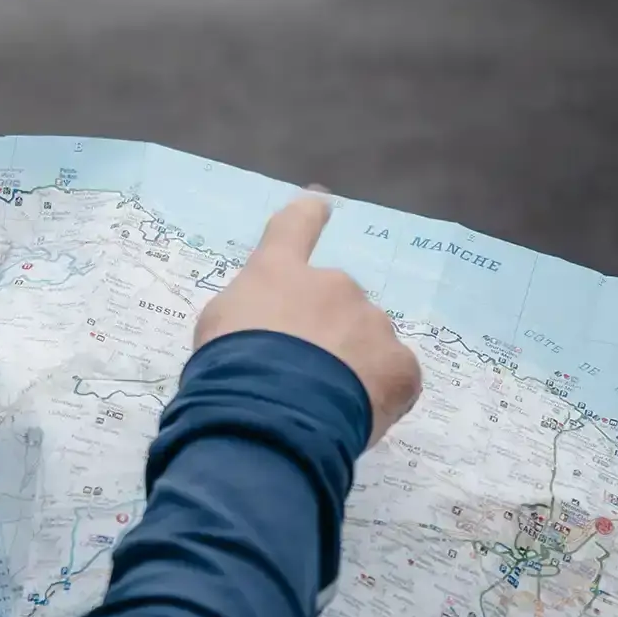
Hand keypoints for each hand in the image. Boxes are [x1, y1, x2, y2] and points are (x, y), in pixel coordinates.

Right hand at [195, 195, 421, 445]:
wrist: (269, 413)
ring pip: (367, 340)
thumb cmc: (229, 367)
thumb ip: (250, 313)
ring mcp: (371, 321)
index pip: (295, 226)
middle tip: (300, 377)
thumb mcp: (217, 328)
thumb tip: (269, 327)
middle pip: (336, 301)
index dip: (308, 213)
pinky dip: (379, 393)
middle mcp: (332, 284)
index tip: (321, 201)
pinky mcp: (399, 363)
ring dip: (352, 364)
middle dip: (325, 332)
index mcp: (279, 272)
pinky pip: (393, 374)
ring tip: (323, 405)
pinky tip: (355, 415)